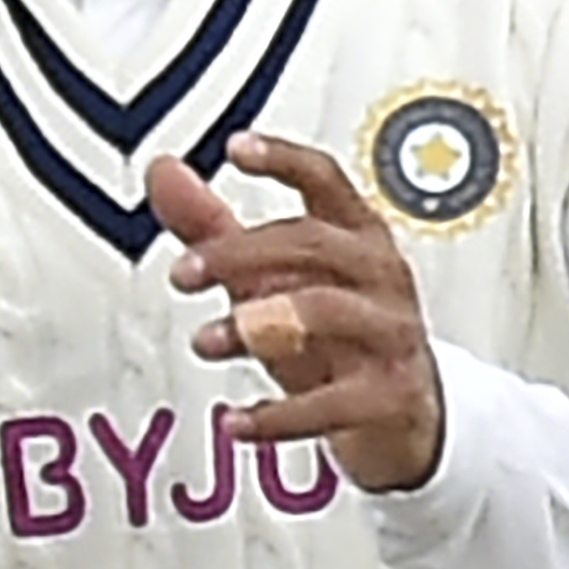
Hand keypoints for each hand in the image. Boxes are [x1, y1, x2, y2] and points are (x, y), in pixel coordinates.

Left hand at [148, 132, 444, 492]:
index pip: (325, 182)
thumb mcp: (273, 280)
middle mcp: (379, 277)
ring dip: (256, 324)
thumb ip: (214, 227)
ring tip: (205, 342)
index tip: (236, 148)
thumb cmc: (336, 336)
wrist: (405, 419)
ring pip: (328, 312)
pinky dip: (279, 415)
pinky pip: (334, 403)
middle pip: (314, 243)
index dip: (285, 160)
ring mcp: (390, 336)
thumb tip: (163, 171)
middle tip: (182, 275)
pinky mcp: (391, 397)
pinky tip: (235, 420)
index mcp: (355, 237)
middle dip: (241, 254)